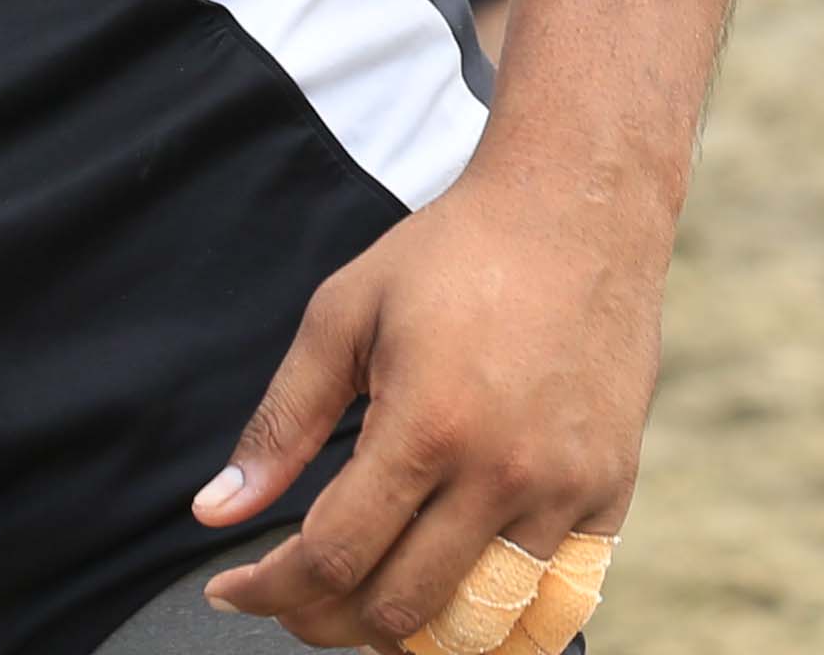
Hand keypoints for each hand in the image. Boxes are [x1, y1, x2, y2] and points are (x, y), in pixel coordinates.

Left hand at [192, 163, 658, 646]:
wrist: (579, 210)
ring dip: (409, 633)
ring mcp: (566, 491)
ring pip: (478, 628)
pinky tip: (451, 595)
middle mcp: (503, 473)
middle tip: (294, 597)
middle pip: (398, 610)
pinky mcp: (610, 495)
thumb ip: (281, 424)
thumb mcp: (343, 315)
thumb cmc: (453, 253)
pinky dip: (496, 622)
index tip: (233, 589)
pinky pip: (554, 603)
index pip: (333, 557)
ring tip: (367, 602)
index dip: (269, 591)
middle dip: (325, 620)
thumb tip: (214, 511)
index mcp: (428, 424)